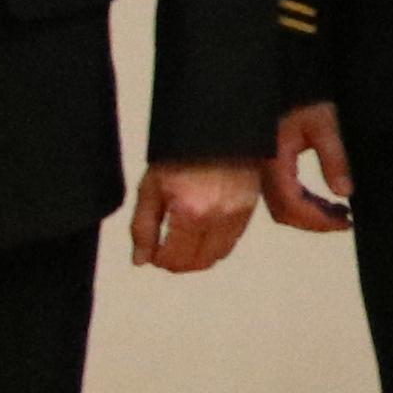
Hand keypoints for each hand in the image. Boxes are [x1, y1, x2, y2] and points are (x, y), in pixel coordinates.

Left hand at [129, 159, 263, 273]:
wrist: (214, 129)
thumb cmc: (181, 153)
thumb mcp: (150, 188)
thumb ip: (142, 228)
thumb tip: (141, 259)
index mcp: (190, 212)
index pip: (175, 258)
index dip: (159, 261)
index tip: (154, 255)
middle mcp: (218, 217)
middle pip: (198, 262)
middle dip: (178, 263)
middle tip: (166, 252)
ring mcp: (237, 213)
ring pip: (218, 256)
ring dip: (199, 256)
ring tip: (184, 243)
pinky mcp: (250, 207)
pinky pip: (233, 240)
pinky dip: (216, 243)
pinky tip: (203, 231)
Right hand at [267, 102, 356, 234]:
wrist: (279, 74)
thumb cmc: (299, 92)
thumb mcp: (323, 122)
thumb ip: (334, 158)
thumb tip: (344, 191)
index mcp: (272, 161)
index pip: (292, 205)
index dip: (318, 220)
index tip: (345, 221)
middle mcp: (262, 170)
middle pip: (283, 212)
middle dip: (315, 221)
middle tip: (344, 219)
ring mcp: (261, 168)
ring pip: (281, 205)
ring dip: (309, 213)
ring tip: (338, 211)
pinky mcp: (266, 163)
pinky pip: (280, 192)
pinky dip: (302, 202)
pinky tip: (323, 199)